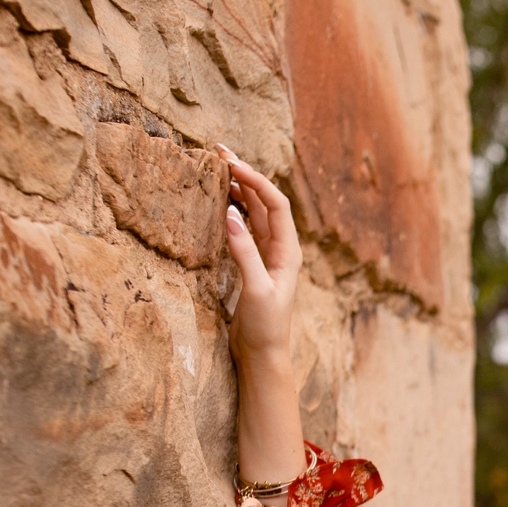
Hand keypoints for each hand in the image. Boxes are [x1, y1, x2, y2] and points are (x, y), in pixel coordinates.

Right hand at [219, 145, 300, 365]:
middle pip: (266, 201)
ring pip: (255, 211)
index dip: (255, 179)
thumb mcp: (256, 290)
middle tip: (219, 151)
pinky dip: (233, 208)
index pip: (276, 203)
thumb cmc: (266, 328)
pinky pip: (245, 226)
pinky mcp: (254, 263)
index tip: (231, 163)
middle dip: (246, 174)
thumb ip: (245, 253)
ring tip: (218, 167)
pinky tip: (220, 198)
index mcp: (289, 251)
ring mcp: (268, 254)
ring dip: (239, 187)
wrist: (264, 355)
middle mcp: (281, 248)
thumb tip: (231, 213)